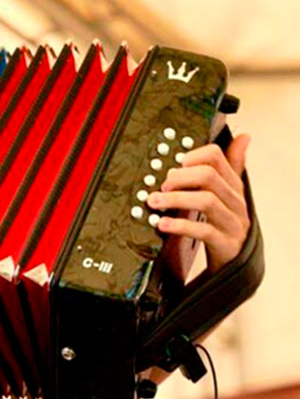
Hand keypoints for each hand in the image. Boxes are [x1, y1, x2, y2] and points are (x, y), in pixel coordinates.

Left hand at [147, 134, 250, 273]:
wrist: (235, 261)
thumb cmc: (224, 223)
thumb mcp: (226, 195)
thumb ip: (229, 167)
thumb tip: (243, 137)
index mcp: (233, 185)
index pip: (216, 157)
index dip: (190, 157)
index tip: (173, 166)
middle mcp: (235, 201)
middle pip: (209, 176)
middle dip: (179, 177)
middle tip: (161, 186)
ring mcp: (232, 222)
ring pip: (206, 201)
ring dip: (175, 199)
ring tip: (154, 202)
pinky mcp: (226, 243)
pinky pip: (204, 231)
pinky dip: (181, 226)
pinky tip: (164, 224)